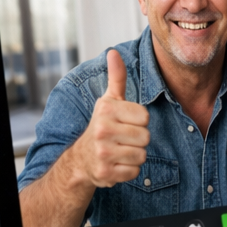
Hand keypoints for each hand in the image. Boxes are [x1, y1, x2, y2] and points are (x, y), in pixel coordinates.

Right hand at [65, 50, 149, 187]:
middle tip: (122, 139)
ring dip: (134, 155)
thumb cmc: (102, 126)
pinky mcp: (105, 173)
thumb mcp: (108, 101)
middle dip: (138, 139)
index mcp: (106, 110)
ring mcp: (102, 153)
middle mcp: (102, 130)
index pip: (145, 117)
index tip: (125, 122)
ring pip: (142, 155)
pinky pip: (134, 171)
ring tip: (119, 150)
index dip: (139, 122)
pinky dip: (128, 170)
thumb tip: (114, 52)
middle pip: (145, 137)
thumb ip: (116, 78)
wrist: (81, 159)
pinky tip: (116, 163)